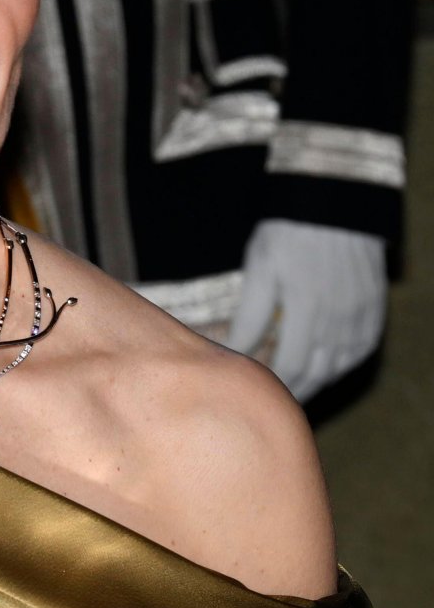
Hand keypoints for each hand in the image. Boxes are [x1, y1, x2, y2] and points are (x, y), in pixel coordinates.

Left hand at [224, 219, 386, 401]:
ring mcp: (360, 314)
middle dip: (294, 393)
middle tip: (274, 405)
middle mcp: (339, 318)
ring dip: (318, 381)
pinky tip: (327, 366)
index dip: (273, 389)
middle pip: (317, 375)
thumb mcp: (260, 268)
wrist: (333, 202)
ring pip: (341, 366)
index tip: (256, 397)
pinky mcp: (374, 306)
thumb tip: (232, 352)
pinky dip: (344, 364)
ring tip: (296, 388)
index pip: (290, 369)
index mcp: (307, 310)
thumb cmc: (289, 233)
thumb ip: (250, 316)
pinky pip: (362, 348)